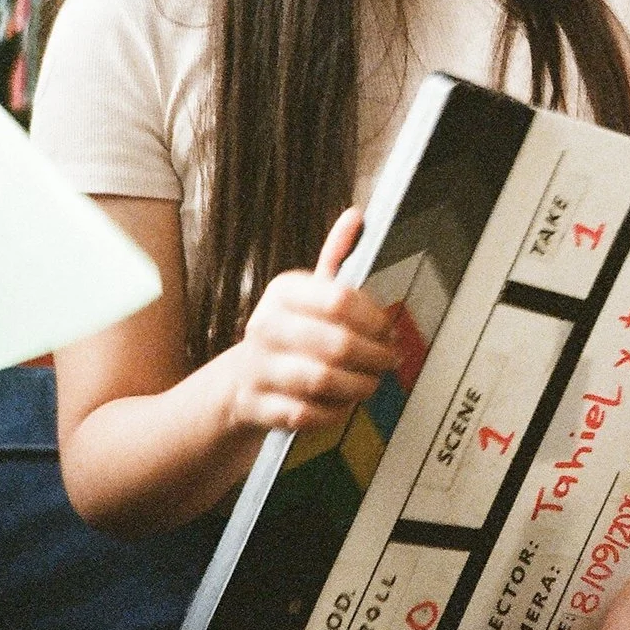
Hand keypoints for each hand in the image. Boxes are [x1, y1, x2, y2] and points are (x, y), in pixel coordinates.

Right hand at [217, 208, 398, 434]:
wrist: (240, 383)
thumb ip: (336, 257)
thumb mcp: (309, 293)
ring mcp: (258, 367)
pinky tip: (342, 404)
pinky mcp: (257, 406)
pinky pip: (307, 414)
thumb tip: (357, 215)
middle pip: (337, 343)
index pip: (340, 299)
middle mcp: (265, 325)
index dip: (375, 318)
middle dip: (375, 356)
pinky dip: (333, 413)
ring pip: (324, 380)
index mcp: (283, 292)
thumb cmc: (291, 334)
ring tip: (371, 383)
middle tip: (390, 361)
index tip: (389, 329)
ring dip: (359, 386)